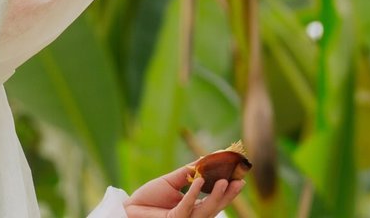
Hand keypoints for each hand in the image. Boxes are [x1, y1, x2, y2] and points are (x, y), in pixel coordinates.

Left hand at [125, 164, 243, 216]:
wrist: (129, 208)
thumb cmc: (149, 198)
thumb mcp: (172, 181)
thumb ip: (189, 173)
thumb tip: (206, 158)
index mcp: (193, 208)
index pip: (215, 200)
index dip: (228, 191)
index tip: (240, 177)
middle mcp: (191, 216)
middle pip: (215, 207)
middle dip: (228, 195)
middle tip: (240, 181)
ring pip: (205, 211)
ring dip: (216, 196)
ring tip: (225, 181)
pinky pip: (186, 208)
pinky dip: (194, 194)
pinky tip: (201, 181)